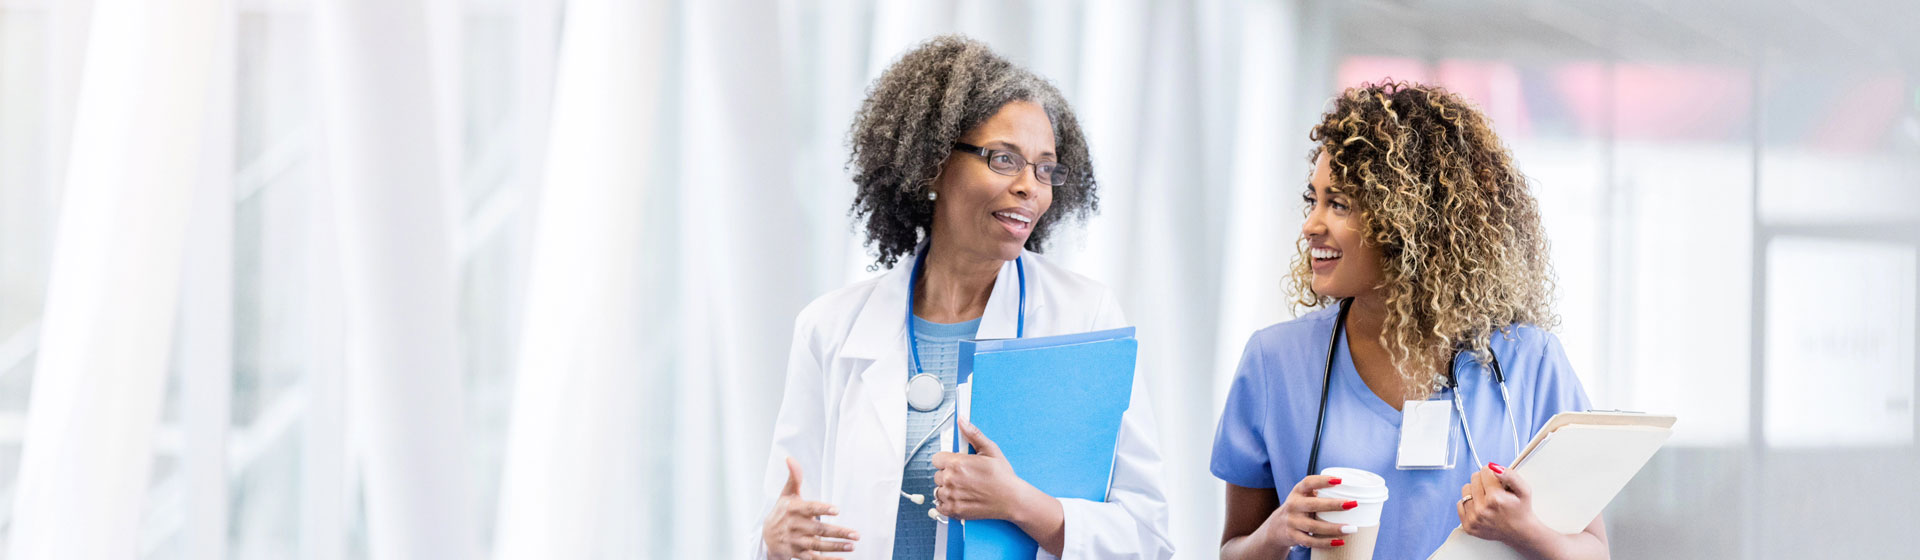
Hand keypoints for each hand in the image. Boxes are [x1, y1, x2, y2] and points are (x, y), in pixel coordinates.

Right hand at [763, 457, 859, 559]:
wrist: (765, 537)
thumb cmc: (781, 512)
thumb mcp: (786, 494)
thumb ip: (794, 478)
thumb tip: (790, 459)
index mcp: (794, 510)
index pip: (810, 508)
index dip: (822, 509)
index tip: (836, 510)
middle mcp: (795, 527)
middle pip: (819, 530)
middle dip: (838, 532)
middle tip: (855, 534)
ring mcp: (797, 542)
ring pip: (818, 546)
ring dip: (836, 547)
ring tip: (852, 546)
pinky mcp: (798, 554)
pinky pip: (814, 559)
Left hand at [929, 419, 1051, 522]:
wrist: (1012, 499)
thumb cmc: (1002, 476)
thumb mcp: (990, 450)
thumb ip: (973, 434)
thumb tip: (962, 420)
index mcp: (957, 463)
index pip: (936, 459)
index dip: (946, 461)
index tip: (955, 465)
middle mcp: (951, 480)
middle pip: (937, 475)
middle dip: (948, 475)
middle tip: (964, 478)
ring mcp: (951, 496)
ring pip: (938, 490)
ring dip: (947, 490)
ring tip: (964, 489)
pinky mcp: (953, 511)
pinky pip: (939, 506)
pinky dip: (946, 504)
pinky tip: (960, 499)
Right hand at [1253, 474, 1358, 550]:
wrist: (1277, 527)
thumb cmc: (1299, 509)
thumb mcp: (1303, 497)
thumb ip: (1319, 494)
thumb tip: (1351, 491)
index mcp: (1297, 492)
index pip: (1308, 482)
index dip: (1323, 480)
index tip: (1339, 481)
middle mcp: (1293, 505)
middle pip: (1313, 505)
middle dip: (1333, 504)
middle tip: (1352, 504)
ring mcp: (1292, 521)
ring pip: (1313, 526)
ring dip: (1333, 528)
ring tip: (1351, 529)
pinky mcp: (1293, 536)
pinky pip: (1311, 541)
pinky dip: (1326, 542)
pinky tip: (1340, 542)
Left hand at [1457, 462, 1546, 544]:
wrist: (1520, 532)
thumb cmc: (1521, 510)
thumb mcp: (1524, 490)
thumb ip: (1510, 475)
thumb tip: (1494, 467)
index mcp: (1495, 499)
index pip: (1484, 471)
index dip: (1493, 473)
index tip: (1498, 481)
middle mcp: (1482, 509)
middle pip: (1474, 478)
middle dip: (1484, 480)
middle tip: (1494, 490)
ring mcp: (1474, 519)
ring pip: (1466, 490)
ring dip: (1475, 490)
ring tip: (1487, 498)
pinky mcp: (1468, 526)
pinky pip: (1460, 504)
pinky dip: (1469, 503)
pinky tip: (1481, 506)